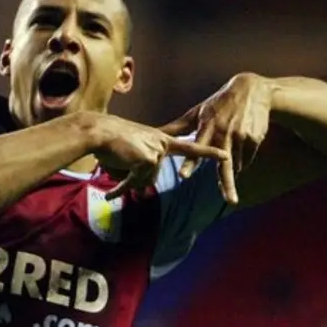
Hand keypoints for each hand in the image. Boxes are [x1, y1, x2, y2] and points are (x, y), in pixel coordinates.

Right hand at [95, 116, 228, 200]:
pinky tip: (111, 194)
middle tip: (117, 185)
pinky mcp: (149, 159)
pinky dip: (121, 188)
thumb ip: (144, 165)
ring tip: (113, 177)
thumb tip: (145, 186)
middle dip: (133, 180)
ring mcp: (157, 151)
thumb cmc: (112, 139)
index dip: (209, 153)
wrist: (100, 132)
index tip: (226, 156)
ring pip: (145, 179)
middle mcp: (162, 144)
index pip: (190, 147)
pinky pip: (135, 180)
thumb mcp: (133, 150)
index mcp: (162, 138)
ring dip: (126, 181)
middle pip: (153, 175)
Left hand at [168, 73, 272, 204]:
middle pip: (224, 165)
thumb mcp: (198, 112)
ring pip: (234, 166)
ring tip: (231, 144)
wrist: (252, 91)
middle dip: (227, 184)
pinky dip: (242, 159)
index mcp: (207, 128)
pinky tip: (241, 143)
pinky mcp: (254, 139)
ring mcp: (240, 137)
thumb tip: (156, 135)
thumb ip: (178, 128)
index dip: (190, 163)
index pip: (196, 149)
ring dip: (230, 165)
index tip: (183, 175)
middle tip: (231, 201)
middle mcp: (223, 134)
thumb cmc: (218, 104)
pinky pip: (245, 161)